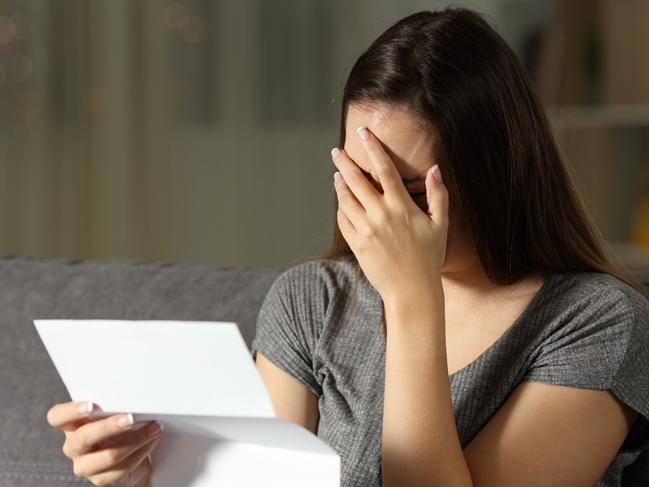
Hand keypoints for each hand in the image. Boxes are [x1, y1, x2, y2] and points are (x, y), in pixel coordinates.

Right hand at [47, 400, 163, 486]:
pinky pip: (122, 467)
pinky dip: (142, 451)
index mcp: (72, 425)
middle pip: (83, 438)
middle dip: (109, 427)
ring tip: (153, 428)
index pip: (57, 417)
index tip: (91, 405)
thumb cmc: (121, 430)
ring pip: (108, 455)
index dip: (70, 411)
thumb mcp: (113, 414)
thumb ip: (113, 406)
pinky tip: (152, 440)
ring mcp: (85, 465)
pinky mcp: (101, 479)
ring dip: (136, 439)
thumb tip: (133, 395)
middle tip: (130, 418)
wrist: (133, 458)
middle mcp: (74, 446)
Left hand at [331, 126, 448, 302]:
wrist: (411, 291)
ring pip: (345, 199)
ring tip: (338, 175)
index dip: (373, 147)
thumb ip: (437, 195)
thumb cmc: (428, 258)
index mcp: (401, 207)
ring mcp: (365, 230)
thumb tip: (435, 169)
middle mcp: (380, 215)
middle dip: (344, 162)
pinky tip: (342, 203)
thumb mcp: (440, 225)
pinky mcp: (356, 244)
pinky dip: (341, 208)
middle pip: (356, 181)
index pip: (384, 169)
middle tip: (337, 151)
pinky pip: (343, 220)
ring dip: (339, 184)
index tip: (364, 133)